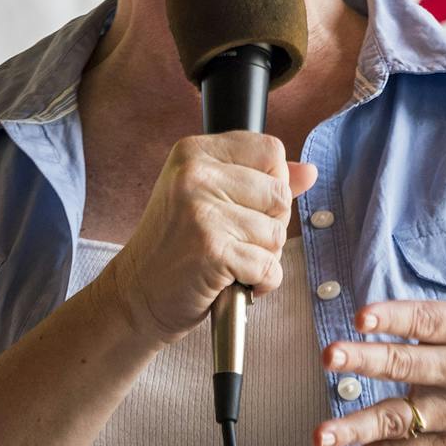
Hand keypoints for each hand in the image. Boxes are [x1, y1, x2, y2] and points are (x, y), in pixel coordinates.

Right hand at [108, 132, 317, 345]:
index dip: (272, 184)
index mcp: (194, 152)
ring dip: (263, 257)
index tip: (244, 206)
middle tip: (233, 239)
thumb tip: (309, 171)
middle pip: (280, 193)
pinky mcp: (212, 251)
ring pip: (277, 233)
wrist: (135, 295)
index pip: (271, 150)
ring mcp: (203, 212)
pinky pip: (269, 266)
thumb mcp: (210, 196)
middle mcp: (195, 175)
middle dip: (270, 225)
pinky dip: (261, 283)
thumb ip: (261, 180)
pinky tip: (234, 282)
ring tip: (229, 261)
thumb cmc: (176, 246)